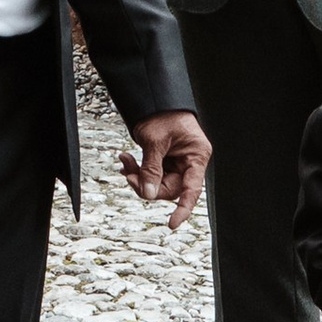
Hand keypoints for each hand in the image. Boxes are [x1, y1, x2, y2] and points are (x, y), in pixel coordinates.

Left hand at [121, 109, 210, 225]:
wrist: (154, 97)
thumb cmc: (161, 113)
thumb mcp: (154, 141)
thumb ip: (151, 169)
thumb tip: (147, 194)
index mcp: (196, 156)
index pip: (192, 190)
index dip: (183, 209)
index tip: (171, 224)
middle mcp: (190, 161)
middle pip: (170, 188)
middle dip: (147, 185)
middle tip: (128, 175)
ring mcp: (177, 162)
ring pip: (158, 183)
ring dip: (139, 176)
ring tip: (125, 161)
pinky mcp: (166, 160)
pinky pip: (152, 173)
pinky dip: (138, 169)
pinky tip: (126, 159)